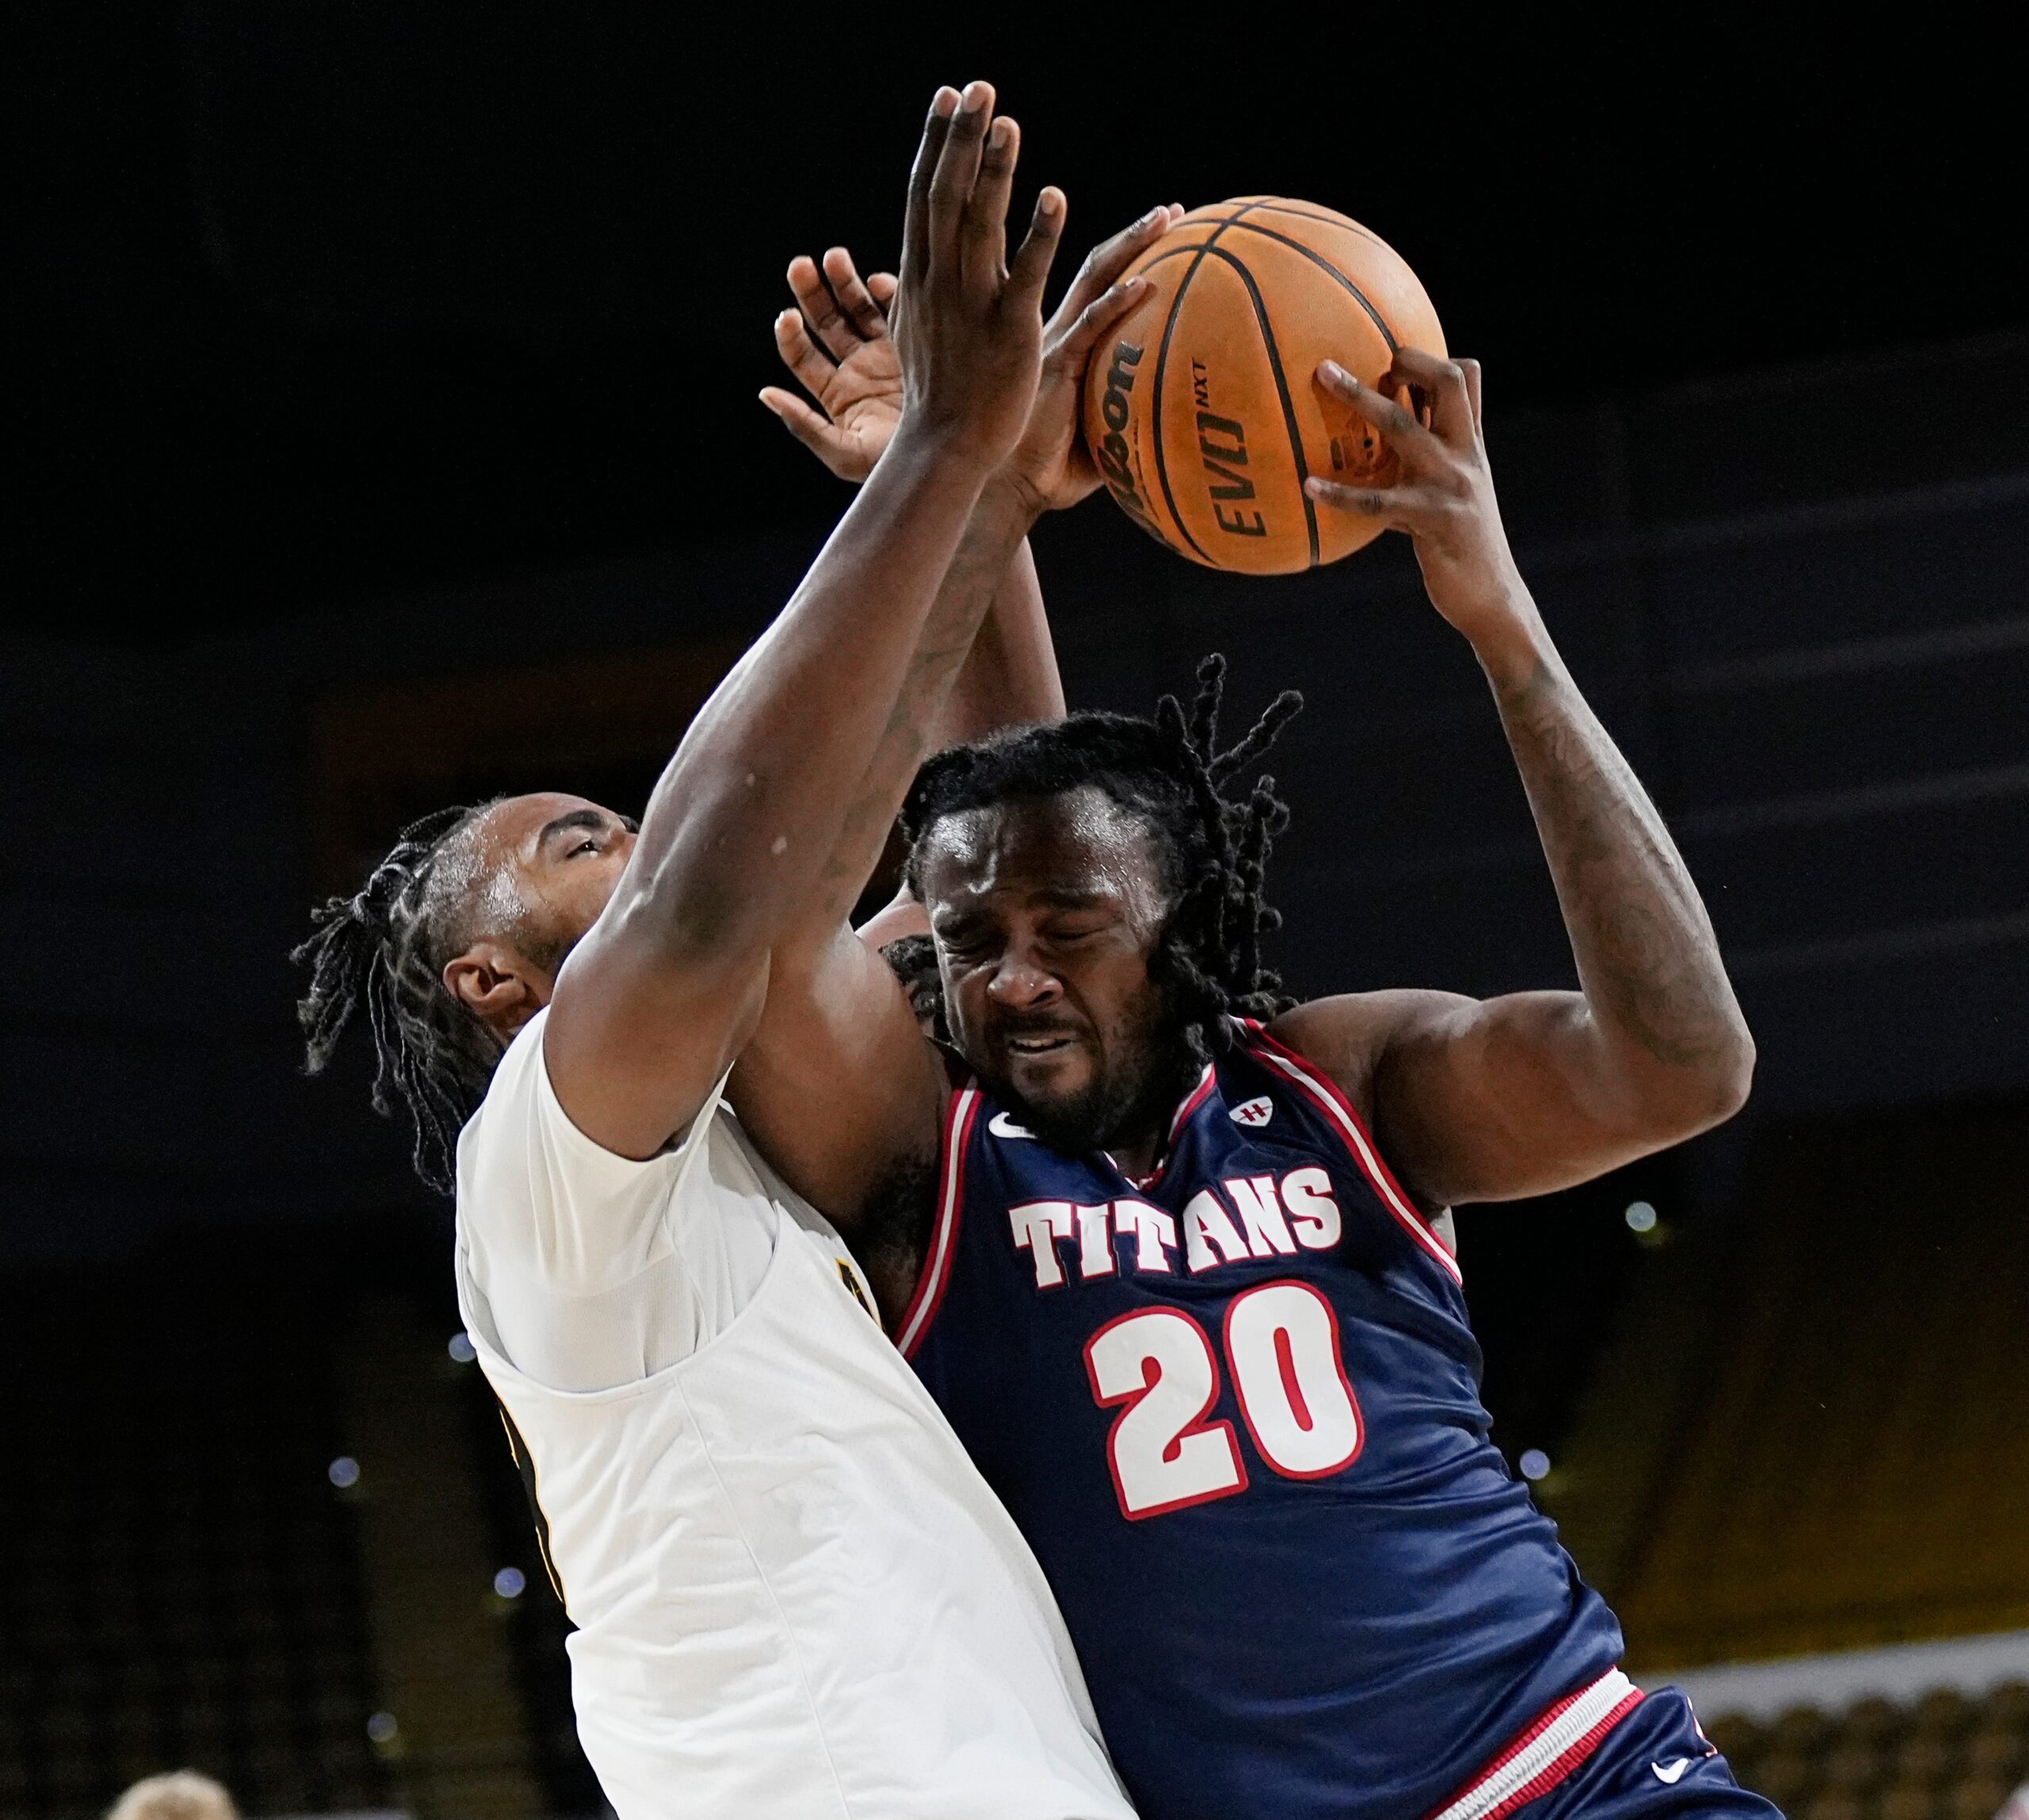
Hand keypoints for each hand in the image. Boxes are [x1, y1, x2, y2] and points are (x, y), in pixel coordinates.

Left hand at [759, 248, 900, 481]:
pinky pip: (896, 306)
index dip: (791, 335)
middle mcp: (859, 367)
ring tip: (834, 257)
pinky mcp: (918, 338)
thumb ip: (805, 426)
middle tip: (801, 266)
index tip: (788, 317)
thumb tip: (766, 393)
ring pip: (858, 306)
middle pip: (825, 321)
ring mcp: (887, 350)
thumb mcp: (845, 453)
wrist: (956, 455)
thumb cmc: (899, 466)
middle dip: (810, 292)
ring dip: (844, 279)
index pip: (802, 356)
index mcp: (836, 394)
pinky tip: (878, 282)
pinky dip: (887, 289)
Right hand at [887, 82, 1062, 472]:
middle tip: (977, 87)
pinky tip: (1054, 197)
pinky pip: (1026, 276)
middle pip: (946, 195)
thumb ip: (923, 289)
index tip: (948, 100)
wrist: (944, 449)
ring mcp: (972, 305)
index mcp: (919, 278)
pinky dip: (1039, 235)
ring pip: (980, 225)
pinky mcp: (1009, 331)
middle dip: (961, 138)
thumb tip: (915, 264)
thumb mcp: (918, 331)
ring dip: (994, 171)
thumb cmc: (938, 397)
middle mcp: (940, 282)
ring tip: (1007, 121)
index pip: (923, 197)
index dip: (936, 145)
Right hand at [996, 203, 1183, 515]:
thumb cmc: (1047, 470)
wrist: (1004, 490)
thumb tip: (1177, 425)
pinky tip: (1146, 284)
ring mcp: (1054, 344)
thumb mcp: (1097, 437)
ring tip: (1166, 217)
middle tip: (1174, 211)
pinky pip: (1092, 328)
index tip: (1165, 230)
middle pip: (1099, 267)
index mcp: (1062, 342)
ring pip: (1096, 279)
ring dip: (1131, 244)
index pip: (1096, 284)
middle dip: (1136, 234)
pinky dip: (1118, 304)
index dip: (1127, 253)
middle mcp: (1056, 332)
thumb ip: (1128, 418)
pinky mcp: (1055, 366)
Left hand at [1305, 351, 1533, 653]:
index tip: (1392, 356)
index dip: (1430, 358)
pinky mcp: (1433, 520)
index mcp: (1470, 445)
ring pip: (1404, 426)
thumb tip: (1378, 443)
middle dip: (1408, 357)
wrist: (1490, 597)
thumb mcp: (1447, 493)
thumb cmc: (1459, 545)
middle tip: (1361, 350)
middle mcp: (1466, 455)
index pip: (1467, 378)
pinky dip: (1341, 493)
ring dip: (1361, 396)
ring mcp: (1452, 484)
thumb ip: (1422, 463)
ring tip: (1323, 377)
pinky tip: (1308, 488)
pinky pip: (1378, 501)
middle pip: (1449, 381)